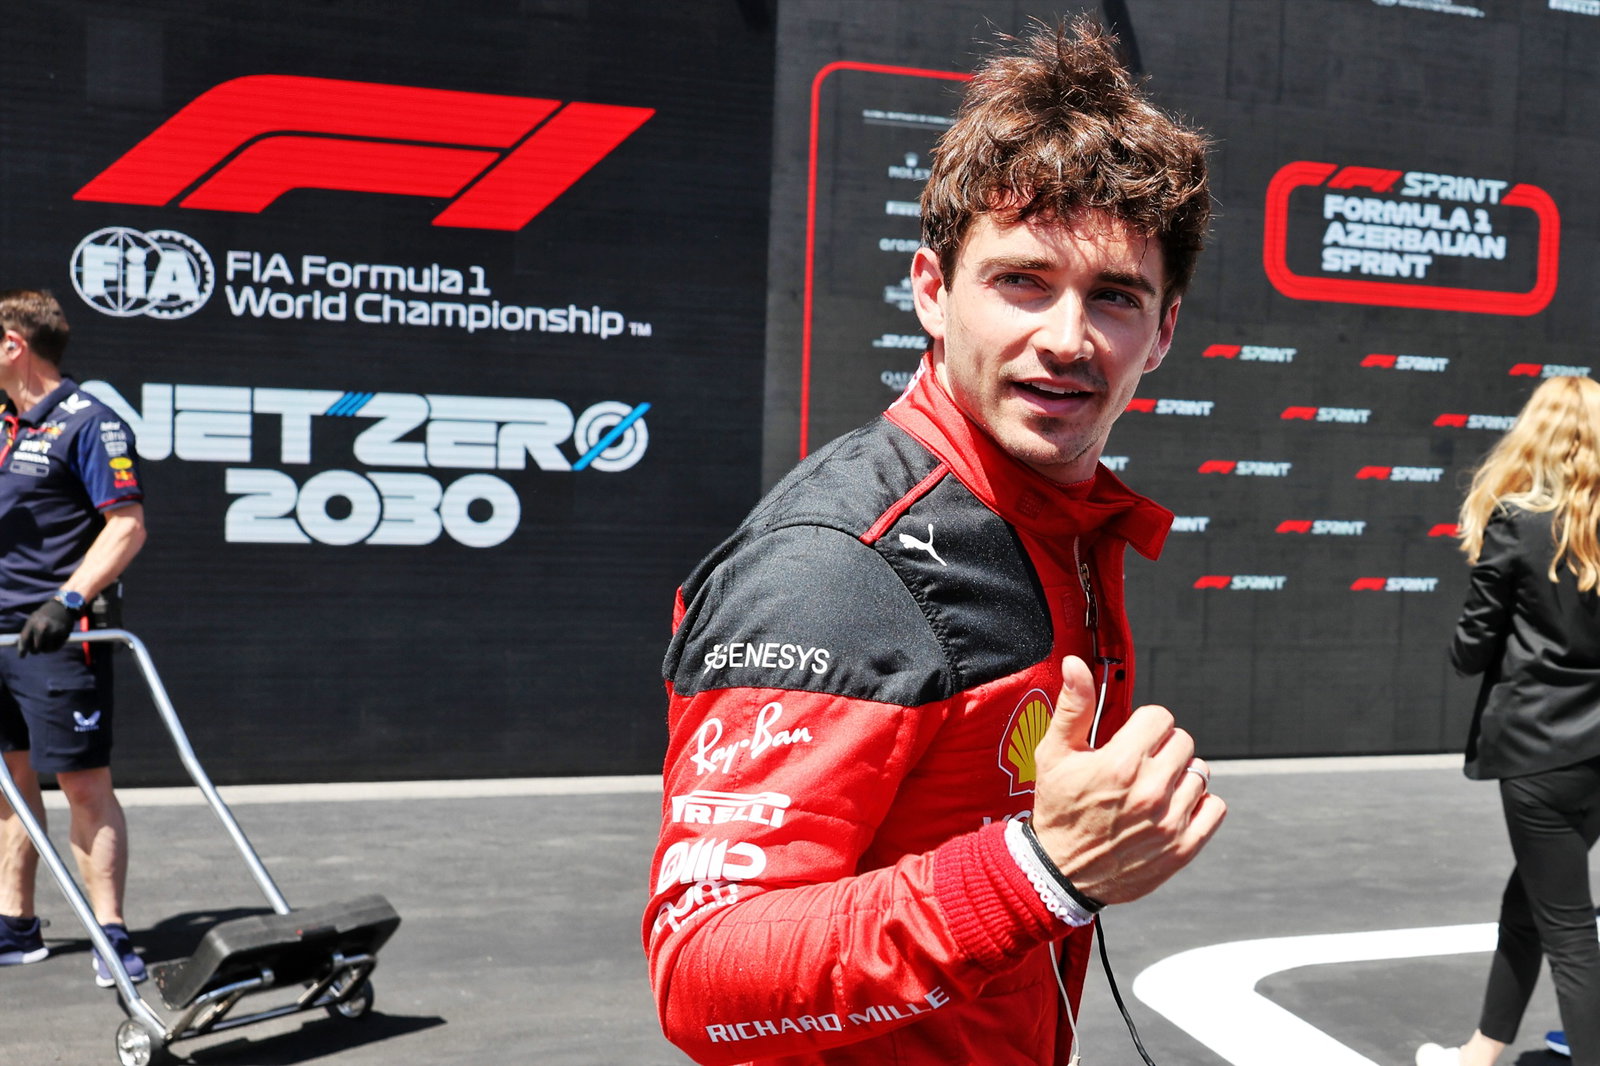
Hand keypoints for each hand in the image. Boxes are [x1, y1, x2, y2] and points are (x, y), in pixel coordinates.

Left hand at [17, 600, 76, 656]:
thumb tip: (20, 646)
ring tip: (46, 644)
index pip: (25, 641)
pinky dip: (54, 648)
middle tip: (36, 649)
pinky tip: (53, 642)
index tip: (22, 656)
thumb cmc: (44, 615)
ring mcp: (54, 632)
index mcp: (33, 624)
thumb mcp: (33, 620)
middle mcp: (43, 629)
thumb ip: (27, 632)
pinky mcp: (63, 635)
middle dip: (35, 651)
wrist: (62, 607)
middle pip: (36, 649)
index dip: (22, 650)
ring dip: (45, 649)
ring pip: (46, 650)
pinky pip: (56, 648)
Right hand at [1029, 656, 1224, 905]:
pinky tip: (1173, 807)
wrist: (1059, 873)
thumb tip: (1075, 665)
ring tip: (1153, 788)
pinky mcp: (1182, 847)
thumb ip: (1073, 707)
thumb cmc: (1058, 810)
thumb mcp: (1054, 755)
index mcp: (1120, 763)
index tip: (1130, 740)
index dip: (1144, 725)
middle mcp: (1150, 790)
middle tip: (1140, 765)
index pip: (1161, 718)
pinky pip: (1215, 809)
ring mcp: (1169, 820)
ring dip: (1181, 775)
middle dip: (1163, 747)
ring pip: (1201, 773)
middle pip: (1184, 742)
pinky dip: (1201, 804)